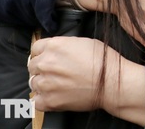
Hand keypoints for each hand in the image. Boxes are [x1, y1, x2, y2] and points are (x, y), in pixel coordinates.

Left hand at [28, 37, 144, 125]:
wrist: (112, 83)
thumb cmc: (104, 62)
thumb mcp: (84, 42)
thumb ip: (65, 45)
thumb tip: (57, 50)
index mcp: (55, 46)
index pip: (35, 48)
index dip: (42, 53)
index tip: (47, 57)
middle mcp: (46, 63)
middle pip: (32, 65)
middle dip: (42, 68)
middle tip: (56, 72)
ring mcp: (46, 83)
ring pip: (33, 82)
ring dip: (43, 83)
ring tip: (57, 85)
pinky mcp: (49, 101)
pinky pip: (36, 101)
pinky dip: (43, 100)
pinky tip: (54, 96)